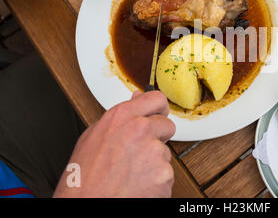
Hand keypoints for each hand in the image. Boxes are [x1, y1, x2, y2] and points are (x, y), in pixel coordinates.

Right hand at [53, 91, 175, 197]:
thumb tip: (137, 101)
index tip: (158, 115)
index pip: (156, 99)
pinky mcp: (164, 173)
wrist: (87, 205)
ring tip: (131, 173)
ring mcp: (154, 151)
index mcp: (122, 117)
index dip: (159, 109)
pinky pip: (166, 173)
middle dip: (158, 137)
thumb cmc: (83, 178)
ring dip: (154, 161)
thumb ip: (120, 117)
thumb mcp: (93, 137)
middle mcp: (140, 129)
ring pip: (165, 152)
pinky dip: (156, 180)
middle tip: (140, 152)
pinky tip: (138, 184)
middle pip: (167, 125)